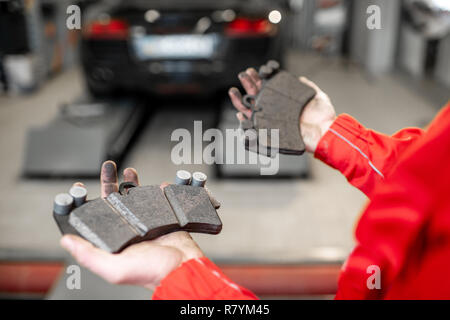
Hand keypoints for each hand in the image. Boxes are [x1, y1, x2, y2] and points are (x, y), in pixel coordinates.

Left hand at [60, 161, 203, 289]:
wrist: (184, 267)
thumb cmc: (152, 273)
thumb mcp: (115, 268)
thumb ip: (90, 256)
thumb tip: (66, 241)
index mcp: (113, 242)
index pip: (93, 219)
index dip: (84, 203)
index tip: (79, 189)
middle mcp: (127, 231)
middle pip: (112, 202)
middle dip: (108, 182)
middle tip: (108, 167)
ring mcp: (145, 223)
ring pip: (133, 198)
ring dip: (129, 182)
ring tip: (127, 170)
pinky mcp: (162, 218)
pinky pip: (155, 199)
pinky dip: (154, 189)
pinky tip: (153, 182)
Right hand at [228, 69, 336, 152]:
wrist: (326, 131)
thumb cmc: (324, 116)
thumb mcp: (317, 95)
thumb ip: (307, 86)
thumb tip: (301, 79)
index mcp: (284, 100)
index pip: (268, 87)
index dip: (259, 78)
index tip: (254, 70)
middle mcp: (276, 109)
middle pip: (256, 95)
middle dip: (248, 84)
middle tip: (243, 75)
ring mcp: (272, 120)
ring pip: (251, 110)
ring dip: (240, 100)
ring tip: (234, 91)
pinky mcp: (271, 132)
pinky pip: (254, 127)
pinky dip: (245, 121)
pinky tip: (240, 113)